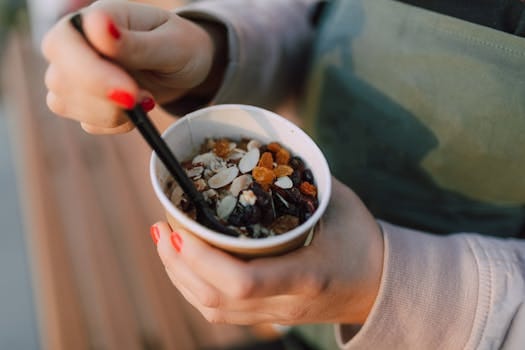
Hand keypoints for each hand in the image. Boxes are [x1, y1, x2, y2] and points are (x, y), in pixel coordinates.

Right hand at [41, 0, 224, 133]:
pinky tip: (137, 110)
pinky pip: (88, 124)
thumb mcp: (170, 43)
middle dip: (105, 100)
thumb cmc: (179, 46)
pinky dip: (117, 125)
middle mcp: (72, 45)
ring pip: (68, 105)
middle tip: (146, 99)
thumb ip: (135, 42)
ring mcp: (72, 75)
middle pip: (60, 80)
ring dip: (113, 114)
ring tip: (146, 98)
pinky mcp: (82, 102)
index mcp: (90, 19)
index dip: (93, 75)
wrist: (184, 67)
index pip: (64, 45)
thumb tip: (97, 24)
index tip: (130, 93)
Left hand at [151, 178, 383, 325]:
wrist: (381, 288)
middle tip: (161, 228)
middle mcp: (286, 304)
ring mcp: (276, 316)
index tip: (177, 229)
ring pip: (212, 310)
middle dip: (176, 265)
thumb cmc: (363, 241)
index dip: (200, 260)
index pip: (242, 282)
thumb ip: (302, 178)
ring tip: (165, 241)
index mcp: (306, 276)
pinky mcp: (270, 317)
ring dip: (180, 277)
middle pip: (215, 300)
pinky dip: (195, 287)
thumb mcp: (338, 203)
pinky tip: (187, 263)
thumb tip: (265, 148)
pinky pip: (221, 311)